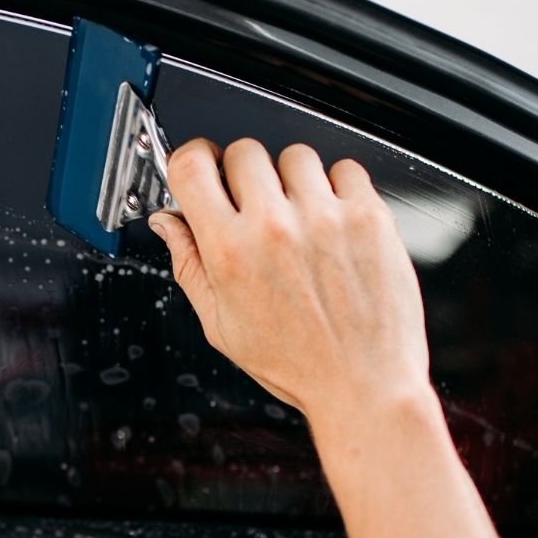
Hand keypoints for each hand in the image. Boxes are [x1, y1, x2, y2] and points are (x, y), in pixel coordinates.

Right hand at [150, 138, 431, 425]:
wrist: (365, 386)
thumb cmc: (299, 366)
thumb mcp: (222, 326)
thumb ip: (190, 265)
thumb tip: (169, 224)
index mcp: (231, 253)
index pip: (191, 166)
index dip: (191, 159)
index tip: (201, 167)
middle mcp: (275, 228)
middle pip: (243, 151)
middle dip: (242, 174)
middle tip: (253, 206)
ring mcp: (325, 218)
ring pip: (295, 155)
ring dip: (292, 179)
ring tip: (299, 219)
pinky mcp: (368, 217)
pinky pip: (346, 168)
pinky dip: (338, 186)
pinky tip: (333, 220)